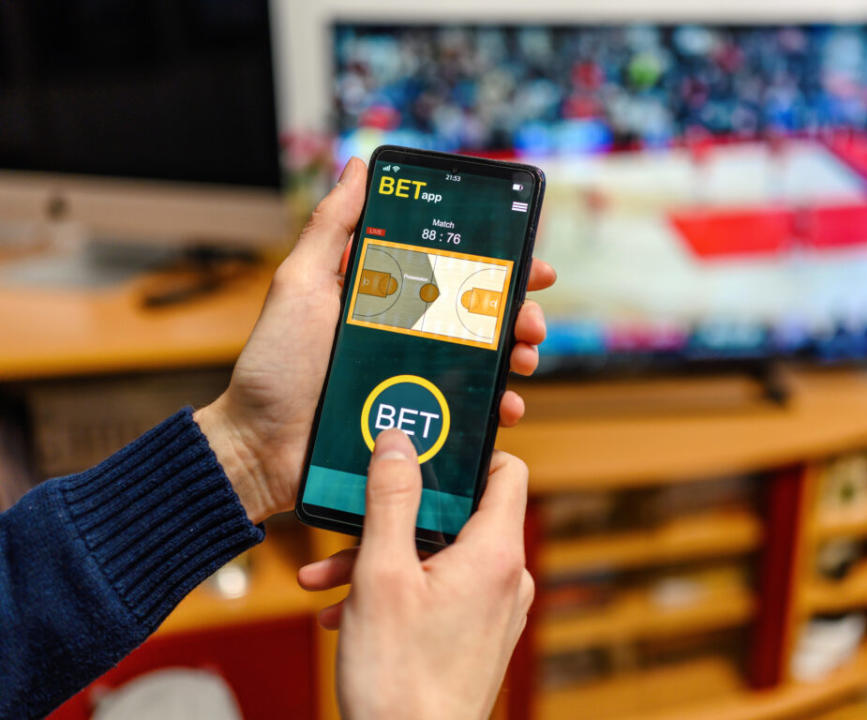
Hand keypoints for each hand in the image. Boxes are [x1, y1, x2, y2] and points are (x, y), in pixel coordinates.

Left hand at [195, 157, 555, 522]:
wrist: (260, 447)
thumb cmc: (275, 366)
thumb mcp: (300, 285)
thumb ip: (331, 228)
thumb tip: (358, 167)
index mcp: (385, 296)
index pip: (452, 269)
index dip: (496, 263)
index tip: (529, 261)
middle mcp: (408, 333)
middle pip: (479, 314)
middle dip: (517, 312)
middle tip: (530, 320)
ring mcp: (416, 378)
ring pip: (485, 361)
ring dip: (517, 355)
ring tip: (525, 359)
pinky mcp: (420, 419)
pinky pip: (470, 410)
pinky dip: (497, 405)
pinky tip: (506, 406)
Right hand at [299, 429, 532, 719]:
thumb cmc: (398, 678)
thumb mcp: (382, 574)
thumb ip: (390, 500)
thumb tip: (399, 442)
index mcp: (495, 553)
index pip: (506, 471)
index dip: (467, 454)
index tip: (425, 450)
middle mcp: (506, 578)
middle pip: (458, 515)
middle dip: (395, 517)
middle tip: (350, 522)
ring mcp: (494, 609)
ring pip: (439, 556)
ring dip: (383, 558)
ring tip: (326, 580)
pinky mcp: (476, 634)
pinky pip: (439, 591)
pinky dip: (397, 590)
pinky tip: (344, 610)